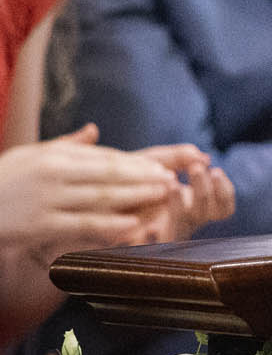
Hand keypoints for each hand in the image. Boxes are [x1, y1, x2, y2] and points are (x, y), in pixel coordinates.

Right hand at [0, 125, 179, 263]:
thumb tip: (94, 130)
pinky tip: (132, 225)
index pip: (104, 157)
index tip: (163, 168)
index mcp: (54, 155)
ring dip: (136, 197)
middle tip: (172, 180)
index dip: (136, 164)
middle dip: (145, 177)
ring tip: (163, 197)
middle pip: (109, 174)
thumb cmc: (2, 181)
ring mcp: (47, 198)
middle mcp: (53, 173)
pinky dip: (109, 225)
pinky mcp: (40, 224)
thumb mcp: (29, 155)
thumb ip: (66, 145)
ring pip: (101, 197)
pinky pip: (82, 224)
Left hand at [122, 145, 236, 243]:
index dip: (225, 192)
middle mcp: (179, 222)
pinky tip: (148, 226)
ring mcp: (159, 235)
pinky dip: (151, 239)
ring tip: (171, 185)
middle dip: (205, 191)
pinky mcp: (134, 247)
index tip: (216, 171)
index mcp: (188, 203)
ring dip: (182, 208)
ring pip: (183, 232)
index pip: (222, 207)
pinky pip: (148, 249)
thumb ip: (176, 156)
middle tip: (197, 169)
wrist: (89, 196)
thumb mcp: (151, 160)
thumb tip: (203, 156)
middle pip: (206, 216)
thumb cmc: (123, 178)